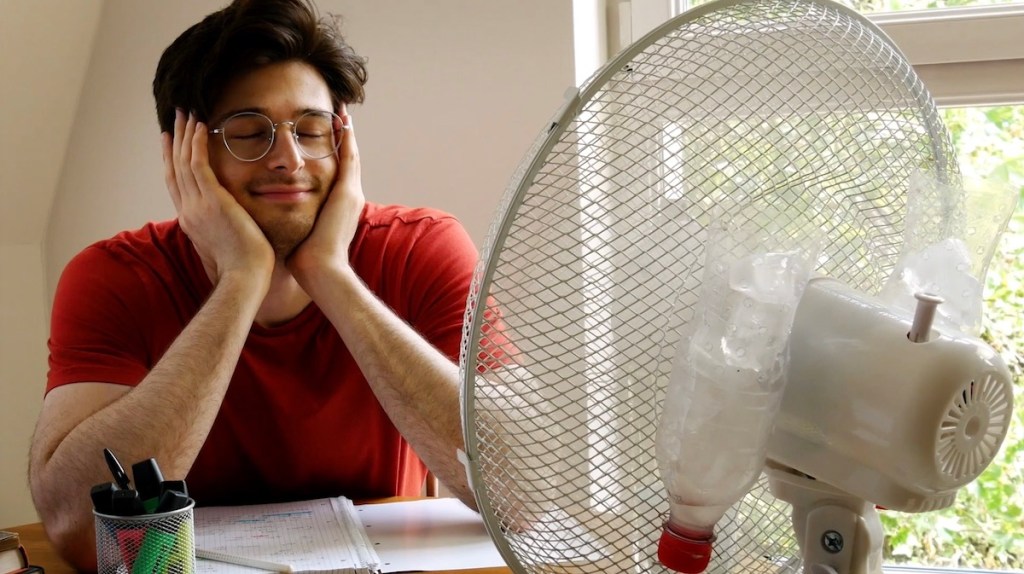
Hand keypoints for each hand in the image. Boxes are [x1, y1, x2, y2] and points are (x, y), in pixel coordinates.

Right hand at [162, 109, 273, 286]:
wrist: (245, 278)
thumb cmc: (243, 268)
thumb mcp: (224, 245)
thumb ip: (222, 229)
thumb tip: (228, 223)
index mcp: (191, 221)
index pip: (176, 184)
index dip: (171, 160)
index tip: (170, 141)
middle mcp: (188, 210)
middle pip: (175, 168)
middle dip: (175, 140)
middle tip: (174, 118)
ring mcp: (197, 205)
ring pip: (185, 161)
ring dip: (185, 134)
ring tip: (187, 112)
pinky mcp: (212, 201)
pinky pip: (199, 165)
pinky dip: (197, 144)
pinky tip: (200, 126)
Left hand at [287, 109, 364, 279]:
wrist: (320, 270)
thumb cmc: (305, 258)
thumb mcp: (299, 232)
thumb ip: (292, 221)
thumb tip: (273, 217)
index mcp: (338, 206)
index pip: (336, 174)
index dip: (333, 155)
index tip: (327, 137)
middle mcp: (349, 196)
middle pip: (348, 160)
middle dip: (344, 139)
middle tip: (340, 116)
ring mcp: (351, 193)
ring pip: (351, 154)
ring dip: (347, 133)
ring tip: (342, 112)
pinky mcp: (347, 192)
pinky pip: (349, 157)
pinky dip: (348, 139)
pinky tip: (343, 120)